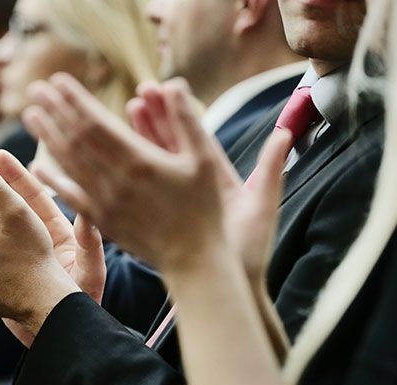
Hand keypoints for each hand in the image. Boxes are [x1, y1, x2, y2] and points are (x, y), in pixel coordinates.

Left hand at [23, 74, 288, 279]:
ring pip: (69, 166)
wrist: (194, 260)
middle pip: (76, 141)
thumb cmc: (204, 209)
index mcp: (140, 162)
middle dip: (55, 112)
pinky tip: (37, 168)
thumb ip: (187, 121)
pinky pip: (71, 197)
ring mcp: (106, 203)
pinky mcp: (103, 221)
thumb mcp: (204, 160)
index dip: (75, 101)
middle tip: (35, 90)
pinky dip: (53, 181)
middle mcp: (116, 182)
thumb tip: (173, 84)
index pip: (96, 124)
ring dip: (48, 139)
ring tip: (31, 116)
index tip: (57, 81)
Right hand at [128, 82, 289, 285]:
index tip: (165, 88)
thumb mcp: (261, 207)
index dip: (179, 112)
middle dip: (154, 118)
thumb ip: (270, 169)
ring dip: (139, 138)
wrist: (231, 284)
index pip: (195, 137)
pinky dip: (128, 170)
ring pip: (154, 162)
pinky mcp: (162, 215)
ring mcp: (176, 199)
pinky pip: (142, 188)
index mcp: (217, 177)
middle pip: (171, 144)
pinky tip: (111, 154)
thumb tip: (285, 133)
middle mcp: (195, 185)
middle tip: (138, 93)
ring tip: (125, 113)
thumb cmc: (248, 252)